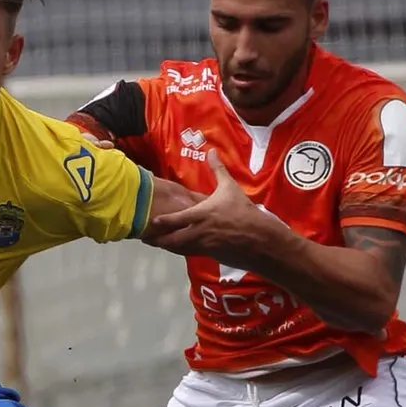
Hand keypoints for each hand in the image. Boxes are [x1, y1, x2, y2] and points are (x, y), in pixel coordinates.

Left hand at [144, 150, 283, 254]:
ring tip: (156, 243)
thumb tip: (211, 151)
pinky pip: (190, 253)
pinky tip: (175, 248)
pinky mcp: (209, 255)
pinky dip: (180, 250)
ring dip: (167, 246)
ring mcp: (203, 246)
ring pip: (179, 249)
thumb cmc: (243, 212)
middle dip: (157, 240)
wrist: (260, 239)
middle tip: (145, 238)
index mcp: (201, 215)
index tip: (150, 222)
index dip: (161, 222)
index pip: (176, 220)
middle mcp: (198, 232)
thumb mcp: (230, 188)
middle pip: (172, 240)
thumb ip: (218, 170)